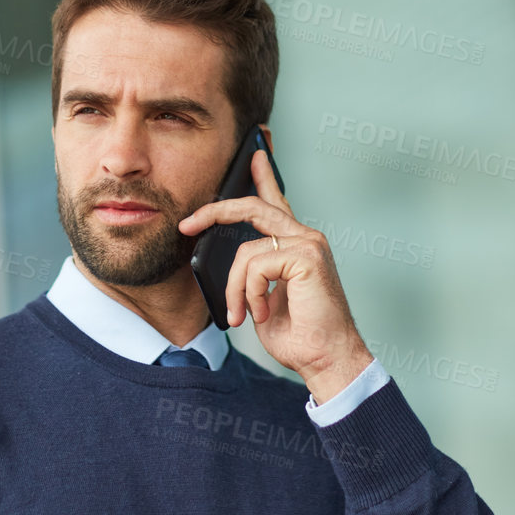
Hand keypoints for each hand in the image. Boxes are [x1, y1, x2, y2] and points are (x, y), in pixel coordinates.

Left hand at [179, 147, 372, 403]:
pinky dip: (250, 294)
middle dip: (215, 212)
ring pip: (245, 249)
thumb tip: (228, 260)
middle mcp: (305, 238)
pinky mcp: (307, 256)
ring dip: (235, 288)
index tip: (253, 154)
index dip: (263, 175)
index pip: (276, 200)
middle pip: (253, 206)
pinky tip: (262, 313)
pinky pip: (255, 265)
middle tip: (188, 223)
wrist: (326, 360)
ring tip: (242, 315)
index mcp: (297, 245)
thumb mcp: (263, 297)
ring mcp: (309, 244)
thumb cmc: (299, 335)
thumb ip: (252, 272)